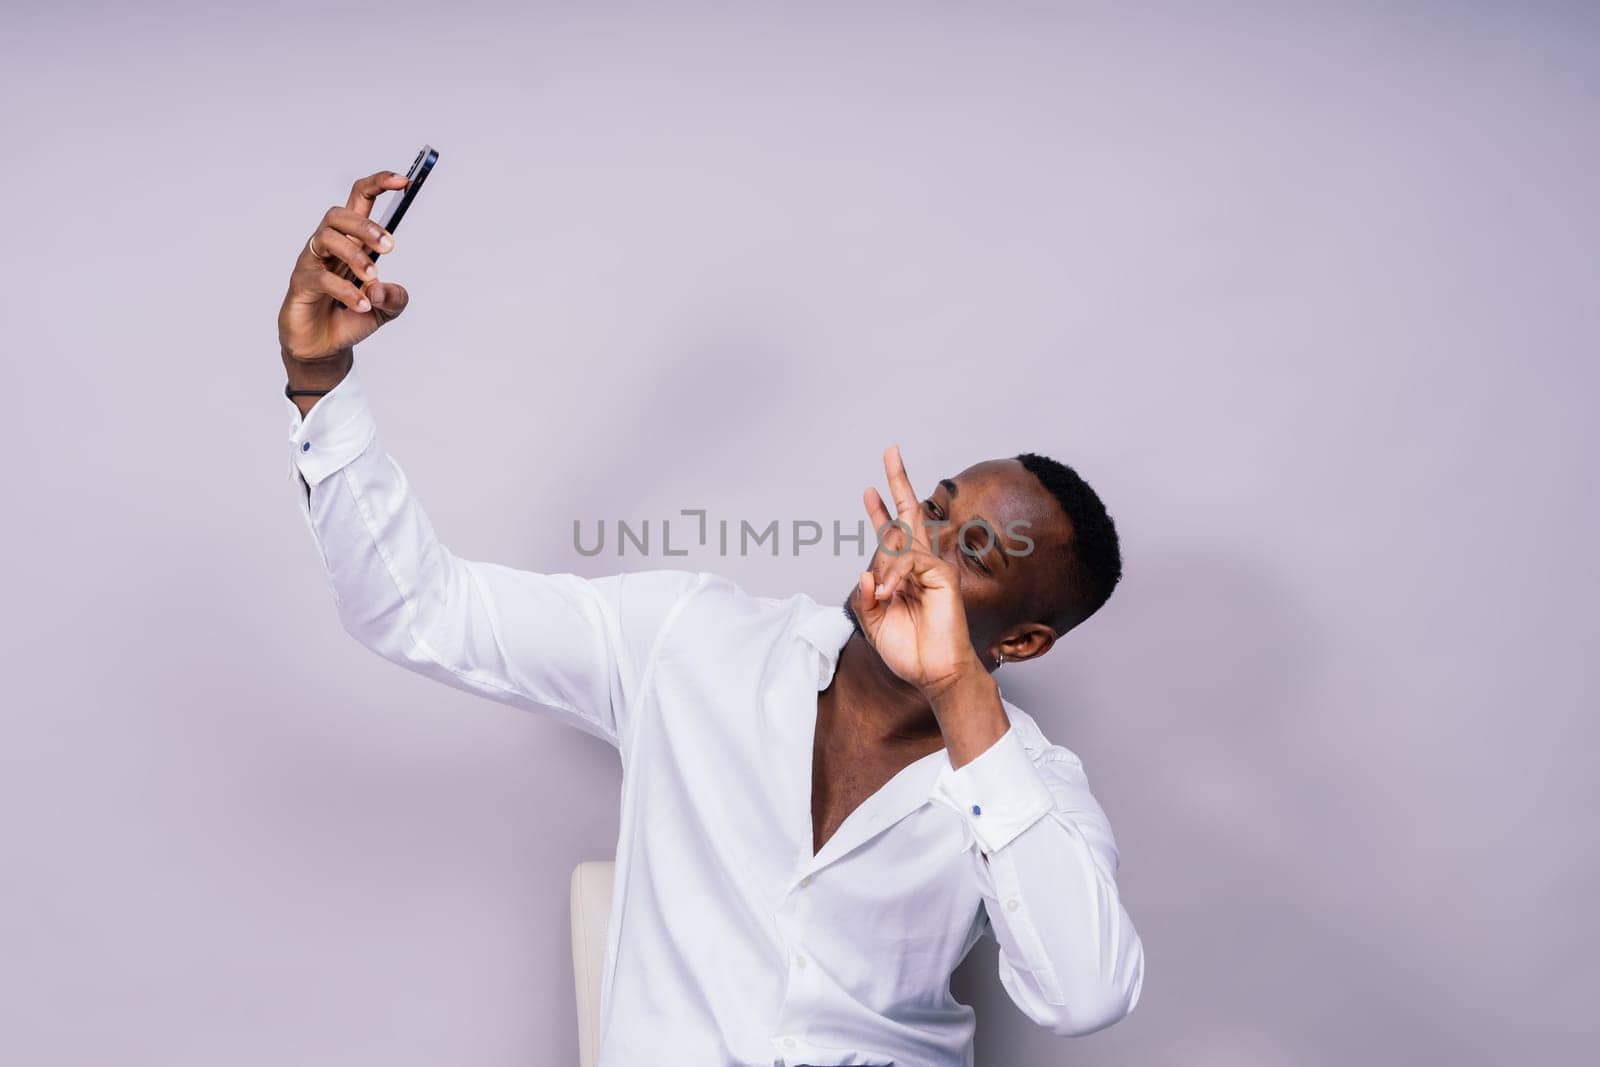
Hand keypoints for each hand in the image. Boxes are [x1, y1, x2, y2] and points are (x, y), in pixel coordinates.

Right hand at [277, 170, 412, 363]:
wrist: (325, 349)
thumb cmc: (351, 318)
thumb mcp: (386, 309)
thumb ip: (396, 297)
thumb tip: (380, 287)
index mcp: (352, 242)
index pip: (359, 200)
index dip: (378, 185)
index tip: (403, 180)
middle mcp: (329, 246)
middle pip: (338, 215)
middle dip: (365, 225)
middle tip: (389, 246)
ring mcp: (312, 263)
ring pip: (326, 238)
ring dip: (355, 255)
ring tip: (373, 277)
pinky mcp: (301, 284)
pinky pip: (320, 277)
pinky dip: (345, 290)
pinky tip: (362, 305)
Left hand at [850, 446, 987, 696]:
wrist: (932, 673)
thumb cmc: (909, 651)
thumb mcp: (874, 622)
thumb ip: (865, 596)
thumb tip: (865, 571)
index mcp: (902, 574)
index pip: (891, 535)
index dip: (879, 512)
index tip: (868, 489)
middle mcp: (920, 565)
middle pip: (910, 514)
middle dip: (899, 482)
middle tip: (891, 451)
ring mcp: (933, 568)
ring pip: (903, 540)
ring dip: (885, 566)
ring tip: (885, 595)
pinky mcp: (943, 575)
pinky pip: (910, 560)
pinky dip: (894, 574)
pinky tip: (889, 592)